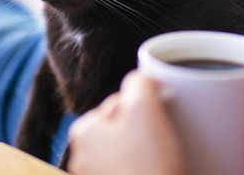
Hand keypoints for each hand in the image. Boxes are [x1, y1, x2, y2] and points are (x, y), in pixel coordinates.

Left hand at [67, 71, 186, 174]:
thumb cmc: (149, 168)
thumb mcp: (144, 111)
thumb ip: (139, 83)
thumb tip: (142, 78)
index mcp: (84, 130)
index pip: (121, 100)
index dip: (148, 107)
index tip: (161, 121)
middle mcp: (81, 156)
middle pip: (123, 125)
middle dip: (145, 129)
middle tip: (162, 143)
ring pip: (127, 149)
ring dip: (145, 151)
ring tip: (159, 161)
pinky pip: (129, 170)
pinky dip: (143, 169)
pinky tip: (154, 173)